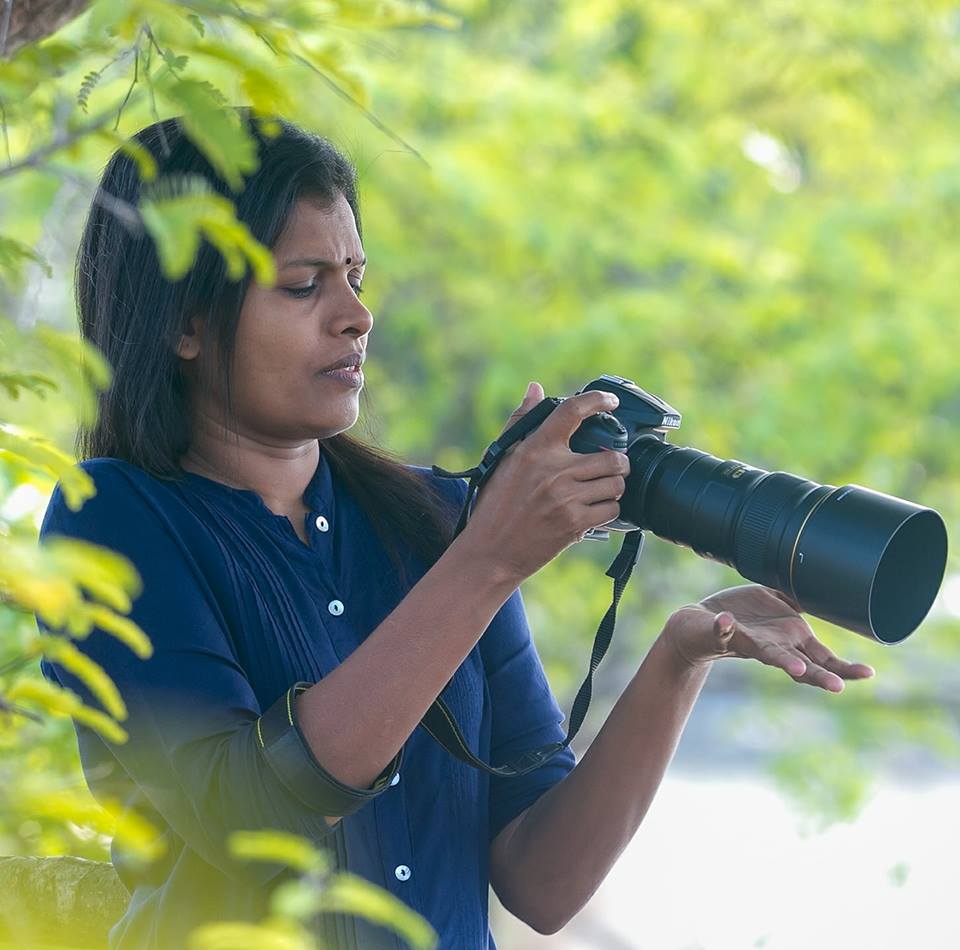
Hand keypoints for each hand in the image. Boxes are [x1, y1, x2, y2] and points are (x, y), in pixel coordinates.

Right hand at [460, 381, 630, 583]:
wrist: (490, 552)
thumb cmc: (494, 505)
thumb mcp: (501, 459)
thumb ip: (520, 421)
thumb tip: (535, 389)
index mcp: (534, 450)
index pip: (572, 412)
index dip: (597, 400)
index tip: (610, 400)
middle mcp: (553, 471)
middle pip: (612, 457)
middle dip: (618, 462)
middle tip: (609, 466)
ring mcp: (566, 499)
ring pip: (617, 484)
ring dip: (614, 486)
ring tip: (599, 490)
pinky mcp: (575, 524)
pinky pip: (612, 509)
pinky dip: (608, 509)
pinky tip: (592, 510)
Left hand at [662, 583, 875, 692]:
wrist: (702, 623)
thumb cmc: (742, 617)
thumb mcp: (774, 605)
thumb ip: (795, 601)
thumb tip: (822, 591)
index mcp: (791, 640)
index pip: (824, 658)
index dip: (845, 667)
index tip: (869, 674)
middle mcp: (774, 647)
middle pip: (803, 666)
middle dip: (819, 676)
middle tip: (837, 687)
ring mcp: (749, 642)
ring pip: (770, 655)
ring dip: (783, 661)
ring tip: (796, 669)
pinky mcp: (722, 633)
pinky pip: (723, 629)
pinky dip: (724, 626)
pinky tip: (726, 621)